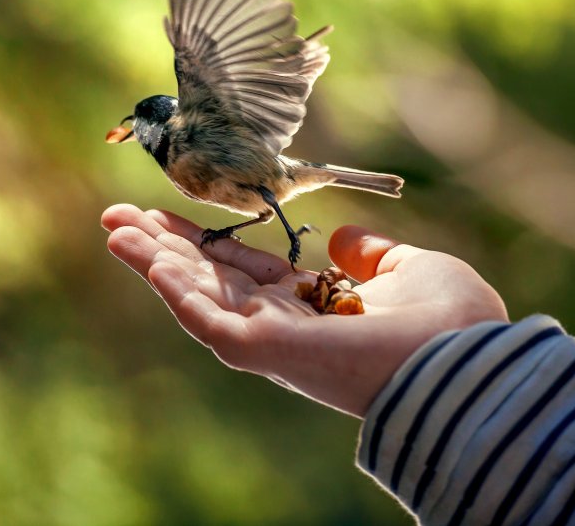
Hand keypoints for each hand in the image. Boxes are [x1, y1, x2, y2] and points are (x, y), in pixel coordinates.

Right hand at [101, 204, 507, 417]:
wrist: (463, 358)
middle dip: (162, 249)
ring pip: (196, 298)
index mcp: (313, 307)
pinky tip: (147, 259)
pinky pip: (206, 320)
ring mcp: (271, 340)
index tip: (167, 216)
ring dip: (153, 264)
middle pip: (208, 281)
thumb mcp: (410, 268)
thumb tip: (342, 241)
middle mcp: (284, 325)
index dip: (205, 242)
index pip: (244, 269)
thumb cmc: (449, 319)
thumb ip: (372, 255)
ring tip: (112, 230)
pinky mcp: (264, 350)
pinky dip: (174, 291)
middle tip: (115, 218)